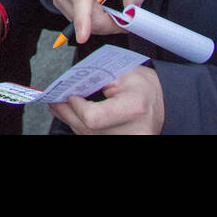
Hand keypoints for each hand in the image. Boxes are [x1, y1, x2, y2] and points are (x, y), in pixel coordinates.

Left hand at [48, 64, 163, 133]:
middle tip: (54, 98)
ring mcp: (124, 141)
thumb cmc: (144, 88)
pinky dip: (79, 125)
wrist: (162, 105)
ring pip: (86, 134)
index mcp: (133, 109)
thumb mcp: (124, 73)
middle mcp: (130, 132)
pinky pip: (91, 136)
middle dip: (66, 111)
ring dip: (69, 118)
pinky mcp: (118, 143)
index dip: (76, 107)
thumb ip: (97, 77)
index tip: (70, 94)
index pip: (93, 117)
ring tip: (59, 104)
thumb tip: (72, 84)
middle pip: (86, 128)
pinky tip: (72, 114)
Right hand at [51, 0, 146, 43]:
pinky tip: (97, 1)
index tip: (82, 36)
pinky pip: (78, 19)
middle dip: (112, 23)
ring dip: (102, 20)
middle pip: (91, 18)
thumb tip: (130, 12)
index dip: (83, 19)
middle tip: (125, 12)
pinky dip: (91, 17)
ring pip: (85, 22)